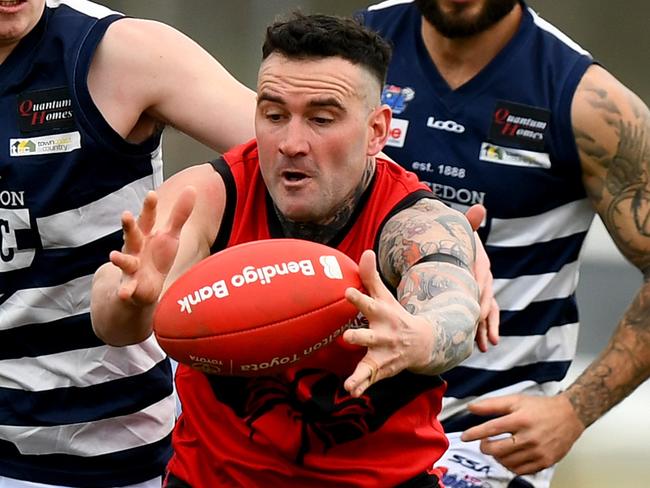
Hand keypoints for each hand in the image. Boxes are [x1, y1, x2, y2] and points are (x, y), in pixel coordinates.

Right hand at [109, 187, 195, 305]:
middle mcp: (135, 248)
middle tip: (125, 215)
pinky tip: (124, 293)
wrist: (144, 285)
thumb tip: (192, 188)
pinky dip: (125, 290)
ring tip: (113, 257)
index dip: (149, 207)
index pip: (147, 218)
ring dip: (120, 259)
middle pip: (132, 235)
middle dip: (128, 226)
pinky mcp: (131, 285)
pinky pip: (127, 288)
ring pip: (125, 261)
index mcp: (145, 234)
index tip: (151, 194)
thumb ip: (180, 213)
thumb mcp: (171, 234)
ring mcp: (131, 266)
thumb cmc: (157, 255)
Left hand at [342, 249, 432, 396]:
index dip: (358, 299)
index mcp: (382, 315)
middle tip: (347, 336)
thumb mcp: (385, 296)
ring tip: (350, 383)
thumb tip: (366, 251)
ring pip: (370, 364)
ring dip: (361, 373)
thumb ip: (371, 276)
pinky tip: (351, 391)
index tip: (347, 291)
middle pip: (369, 337)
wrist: (422, 344)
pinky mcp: (380, 369)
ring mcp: (382, 354)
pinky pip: (370, 379)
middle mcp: (383, 336)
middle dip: (358, 337)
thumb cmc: (394, 315)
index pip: (369, 304)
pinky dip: (361, 386)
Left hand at [460, 393, 585, 474]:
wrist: (570, 416)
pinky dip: (511, 465)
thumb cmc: (541, 408)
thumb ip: (492, 404)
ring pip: (507, 462)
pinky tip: (510, 456)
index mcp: (520, 419)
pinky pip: (521, 471)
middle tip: (483, 442)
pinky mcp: (545, 462)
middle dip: (484, 447)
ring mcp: (538, 452)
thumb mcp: (516, 400)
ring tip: (498, 448)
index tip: (464, 437)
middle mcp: (529, 437)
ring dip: (497, 456)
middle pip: (497, 449)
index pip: (491, 428)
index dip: (474, 433)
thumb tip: (472, 408)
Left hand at [464, 204, 498, 351]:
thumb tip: (481, 208)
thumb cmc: (456, 241)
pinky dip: (481, 331)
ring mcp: (481, 292)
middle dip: (484, 318)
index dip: (480, 294)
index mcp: (481, 265)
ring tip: (486, 346)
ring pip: (486, 313)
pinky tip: (481, 345)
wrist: (452, 249)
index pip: (483, 280)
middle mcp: (484, 280)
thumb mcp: (462, 231)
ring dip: (486, 330)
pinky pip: (481, 317)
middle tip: (482, 334)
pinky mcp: (475, 300)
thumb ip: (470, 222)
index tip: (476, 309)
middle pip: (486, 300)